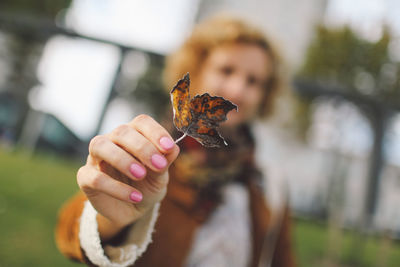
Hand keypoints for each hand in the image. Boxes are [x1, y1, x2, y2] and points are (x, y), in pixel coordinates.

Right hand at [77, 114, 178, 240]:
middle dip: (142, 147)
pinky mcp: (85, 178)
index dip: (155, 132)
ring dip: (122, 159)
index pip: (141, 122)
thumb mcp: (160, 175)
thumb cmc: (147, 185)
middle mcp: (112, 140)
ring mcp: (96, 157)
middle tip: (159, 165)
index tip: (168, 147)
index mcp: (133, 134)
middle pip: (121, 131)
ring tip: (141, 175)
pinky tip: (135, 197)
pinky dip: (116, 188)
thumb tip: (173, 148)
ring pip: (100, 145)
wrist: (133, 211)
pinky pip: (94, 177)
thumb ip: (165, 161)